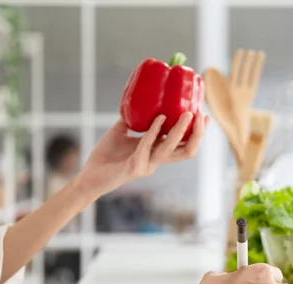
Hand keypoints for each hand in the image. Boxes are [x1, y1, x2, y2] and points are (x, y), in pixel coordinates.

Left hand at [77, 111, 209, 196]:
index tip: (203, 113)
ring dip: (180, 131)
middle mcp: (156, 160)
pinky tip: (158, 118)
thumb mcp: (121, 132)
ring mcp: (147, 165)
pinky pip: (148, 146)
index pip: (184, 144)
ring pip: (171, 149)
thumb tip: (138, 100)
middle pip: (186, 150)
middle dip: (197, 134)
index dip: (197, 132)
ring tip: (186, 114)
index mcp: (156, 152)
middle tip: (201, 115)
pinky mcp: (135, 167)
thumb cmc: (105, 156)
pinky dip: (154, 131)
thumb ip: (131, 119)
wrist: (88, 176)